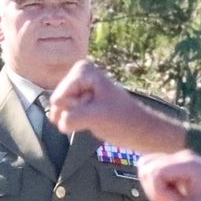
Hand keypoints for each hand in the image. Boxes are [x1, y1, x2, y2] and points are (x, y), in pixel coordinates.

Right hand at [49, 60, 185, 153]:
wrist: (140, 130)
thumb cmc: (124, 121)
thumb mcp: (97, 117)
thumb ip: (72, 117)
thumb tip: (59, 123)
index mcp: (83, 70)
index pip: (60, 98)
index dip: (78, 107)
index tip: (98, 106)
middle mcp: (78, 76)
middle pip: (59, 103)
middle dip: (76, 112)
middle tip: (99, 112)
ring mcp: (78, 89)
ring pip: (61, 111)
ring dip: (77, 119)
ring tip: (97, 117)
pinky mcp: (80, 102)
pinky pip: (65, 116)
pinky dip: (76, 122)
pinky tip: (93, 121)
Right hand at [139, 151, 200, 200]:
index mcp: (188, 163)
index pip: (152, 172)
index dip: (159, 193)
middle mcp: (183, 156)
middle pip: (146, 167)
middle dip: (155, 190)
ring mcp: (181, 160)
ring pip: (148, 169)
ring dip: (156, 189)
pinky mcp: (181, 168)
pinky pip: (157, 174)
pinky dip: (160, 188)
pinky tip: (178, 199)